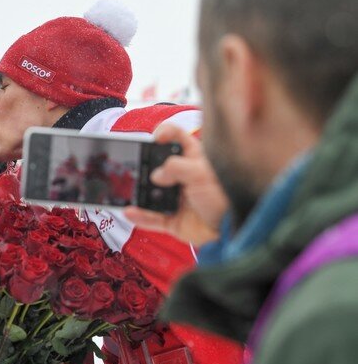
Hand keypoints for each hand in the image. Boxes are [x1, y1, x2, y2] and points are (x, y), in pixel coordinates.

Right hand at [124, 124, 228, 246]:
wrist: (234, 230)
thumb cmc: (226, 197)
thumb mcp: (201, 174)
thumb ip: (176, 168)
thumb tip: (155, 175)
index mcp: (194, 160)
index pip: (178, 139)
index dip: (165, 133)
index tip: (155, 136)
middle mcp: (184, 178)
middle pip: (158, 166)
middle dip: (144, 165)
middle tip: (136, 165)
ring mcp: (177, 199)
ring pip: (151, 193)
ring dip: (139, 192)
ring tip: (129, 189)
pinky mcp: (173, 220)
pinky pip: (152, 218)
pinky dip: (140, 216)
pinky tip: (129, 211)